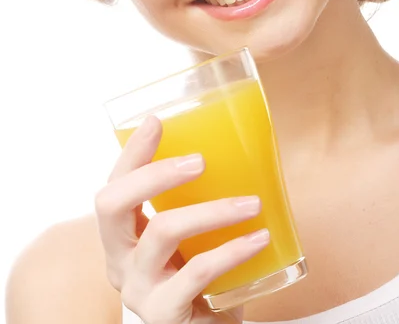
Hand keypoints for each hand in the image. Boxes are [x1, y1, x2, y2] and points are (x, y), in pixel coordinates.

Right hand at [95, 116, 269, 323]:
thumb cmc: (197, 277)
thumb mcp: (187, 236)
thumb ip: (194, 201)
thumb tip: (236, 150)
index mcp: (121, 233)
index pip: (114, 183)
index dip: (132, 152)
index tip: (157, 121)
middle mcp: (118, 258)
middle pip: (112, 204)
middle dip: (155, 173)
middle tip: (200, 160)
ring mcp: (137, 287)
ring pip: (162, 232)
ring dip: (212, 211)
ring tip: (251, 203)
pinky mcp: (164, 313)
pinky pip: (196, 273)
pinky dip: (231, 250)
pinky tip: (258, 238)